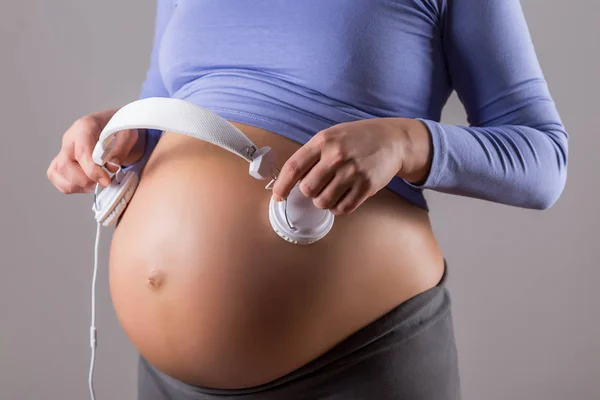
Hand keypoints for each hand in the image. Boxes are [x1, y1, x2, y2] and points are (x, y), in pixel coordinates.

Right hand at [47, 108, 146, 193]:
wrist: (113, 128)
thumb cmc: (118, 130)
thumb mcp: (127, 133)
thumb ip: (120, 149)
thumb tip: (111, 167)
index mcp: (84, 127)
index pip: (81, 152)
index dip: (92, 170)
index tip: (106, 180)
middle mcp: (70, 139)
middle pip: (64, 166)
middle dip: (85, 180)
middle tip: (103, 181)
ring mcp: (63, 151)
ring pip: (57, 174)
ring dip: (78, 185)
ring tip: (96, 182)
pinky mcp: (61, 162)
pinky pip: (58, 179)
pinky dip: (72, 186)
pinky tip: (88, 183)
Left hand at [271, 118, 431, 215]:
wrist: (393, 140)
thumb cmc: (358, 138)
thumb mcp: (332, 136)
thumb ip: (312, 155)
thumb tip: (291, 180)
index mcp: (323, 141)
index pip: (294, 167)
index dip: (282, 185)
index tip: (278, 196)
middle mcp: (336, 156)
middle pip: (307, 189)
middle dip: (308, 192)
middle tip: (317, 186)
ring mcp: (352, 173)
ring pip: (323, 201)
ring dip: (323, 201)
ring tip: (331, 191)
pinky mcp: (366, 187)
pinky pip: (342, 208)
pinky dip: (338, 207)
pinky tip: (342, 197)